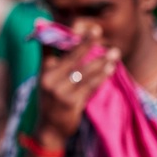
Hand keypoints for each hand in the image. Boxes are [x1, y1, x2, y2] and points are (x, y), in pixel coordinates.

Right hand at [33, 25, 119, 148]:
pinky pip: (90, 86)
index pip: (51, 49)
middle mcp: (49, 80)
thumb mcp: (45, 79)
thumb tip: (49, 32)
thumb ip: (49, 57)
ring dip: (101, 61)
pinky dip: (101, 76)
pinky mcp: (72, 103)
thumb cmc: (50, 99)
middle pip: (71, 58)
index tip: (80, 27)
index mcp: (42, 72)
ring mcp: (61, 92)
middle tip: (97, 30)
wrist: (49, 129)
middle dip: (85, 43)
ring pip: (84, 72)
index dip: (66, 38)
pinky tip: (111, 68)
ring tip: (114, 52)